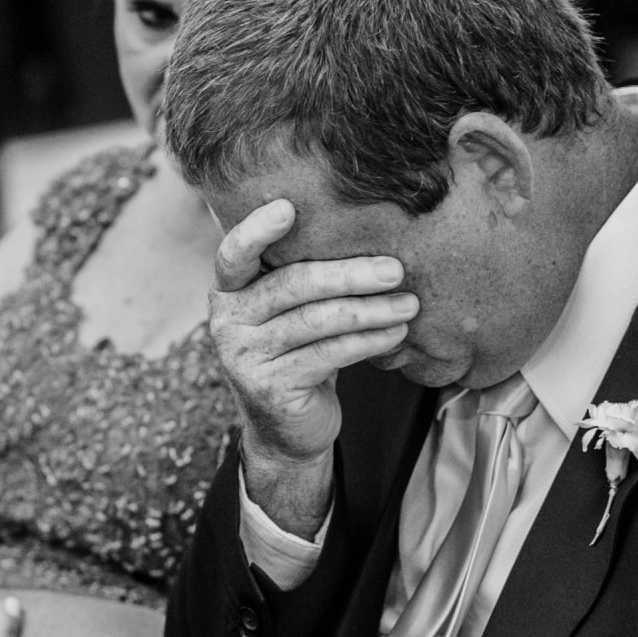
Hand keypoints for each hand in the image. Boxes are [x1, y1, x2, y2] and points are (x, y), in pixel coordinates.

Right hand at [209, 199, 417, 536]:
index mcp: (229, 291)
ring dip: (370, 310)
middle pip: (292, 285)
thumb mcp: (288, 311)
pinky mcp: (272, 388)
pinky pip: (329, 354)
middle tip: (395, 269)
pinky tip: (395, 334)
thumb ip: (301, 275)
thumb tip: (367, 230)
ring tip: (409, 304)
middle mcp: (228, 321)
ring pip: (317, 321)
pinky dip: (368, 342)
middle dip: (349, 274)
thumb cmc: (297, 351)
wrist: (286, 428)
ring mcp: (246, 357)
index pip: (233, 254)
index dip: (256, 231)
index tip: (288, 208)